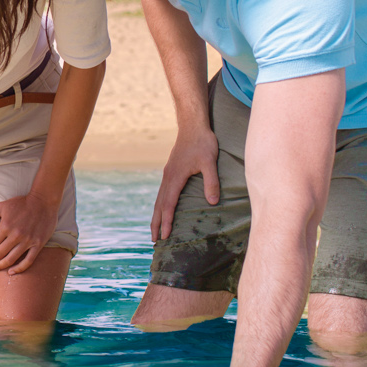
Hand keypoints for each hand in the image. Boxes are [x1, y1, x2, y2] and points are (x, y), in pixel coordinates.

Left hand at [0, 191, 59, 274]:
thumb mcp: (0, 206)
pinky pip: (28, 261)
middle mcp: (16, 235)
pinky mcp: (38, 244)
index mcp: (5, 226)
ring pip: (11, 260)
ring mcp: (28, 241)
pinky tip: (11, 272)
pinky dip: (18, 269)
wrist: (43, 201)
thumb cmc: (20, 203)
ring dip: (0, 266)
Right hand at [152, 124, 219, 241]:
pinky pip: (162, 192)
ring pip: (159, 199)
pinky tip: (163, 209)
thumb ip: (211, 182)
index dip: (166, 221)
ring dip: (156, 215)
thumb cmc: (202, 143)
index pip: (168, 205)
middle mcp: (168, 177)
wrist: (193, 125)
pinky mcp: (171, 171)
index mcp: (175, 178)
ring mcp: (168, 174)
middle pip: (159, 205)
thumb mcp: (210, 162)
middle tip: (154, 241)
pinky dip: (160, 205)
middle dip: (156, 223)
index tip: (164, 236)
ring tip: (155, 230)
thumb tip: (212, 202)